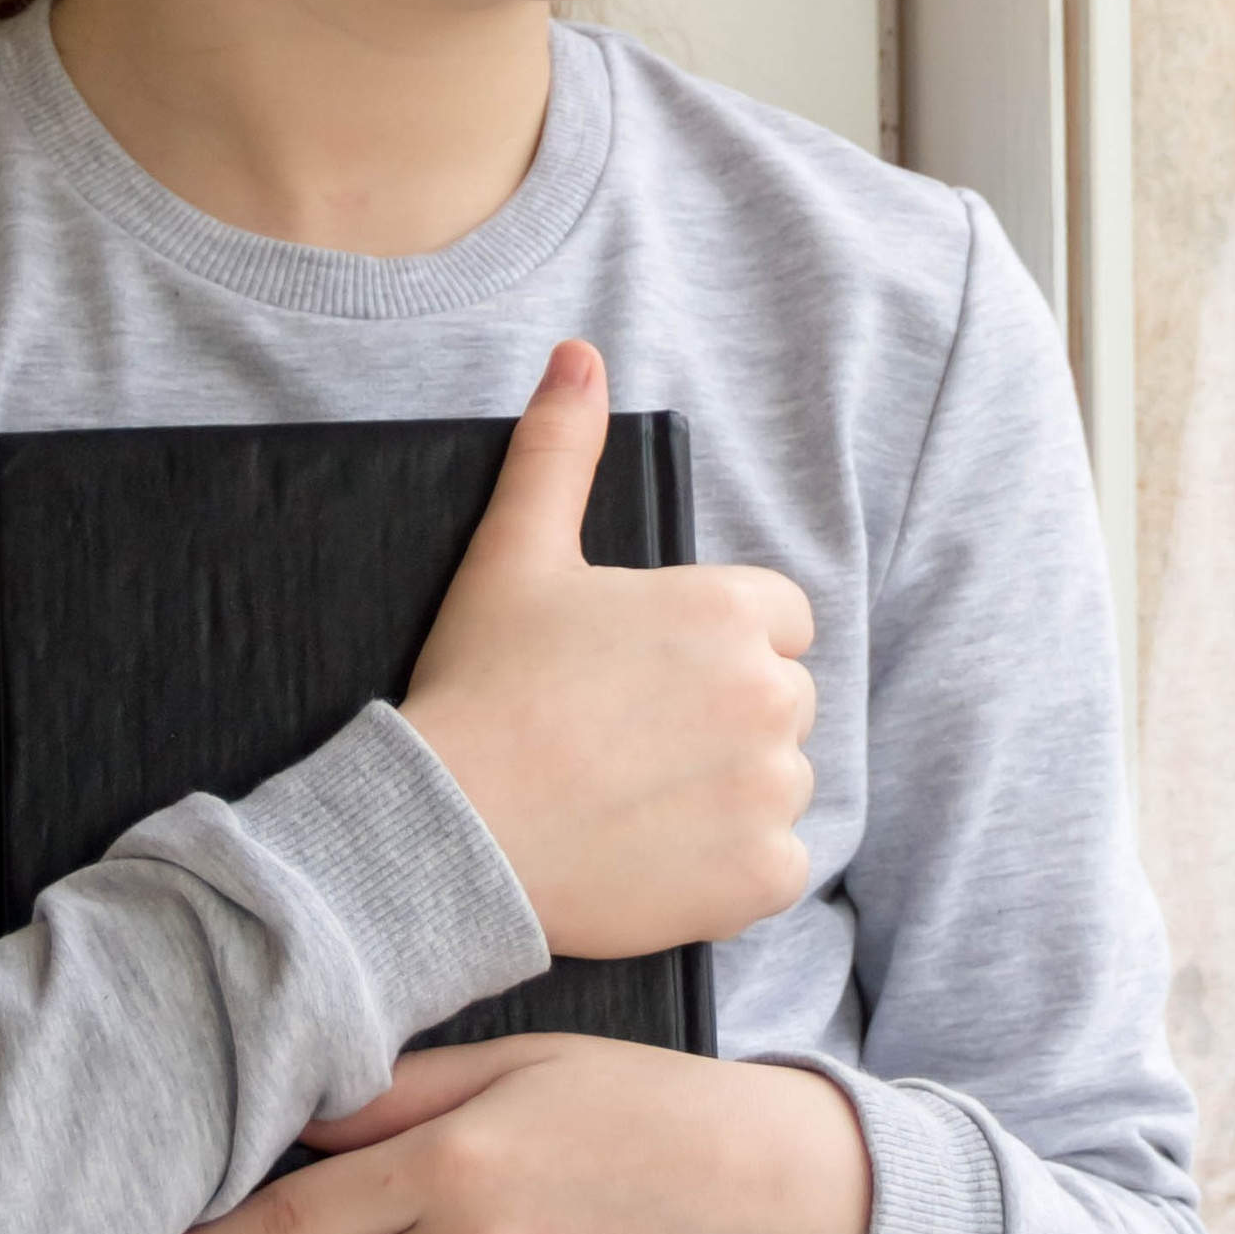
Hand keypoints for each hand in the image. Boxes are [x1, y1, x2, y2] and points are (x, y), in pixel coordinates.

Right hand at [399, 341, 816, 954]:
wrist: (453, 832)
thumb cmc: (485, 687)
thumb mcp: (517, 551)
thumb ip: (561, 449)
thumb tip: (578, 356)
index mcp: (729, 610)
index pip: (775, 617)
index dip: (711, 641)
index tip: (643, 673)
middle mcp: (770, 696)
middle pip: (781, 698)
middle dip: (722, 714)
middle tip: (626, 737)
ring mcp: (772, 791)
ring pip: (781, 780)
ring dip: (730, 790)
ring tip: (635, 796)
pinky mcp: (761, 877)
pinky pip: (779, 865)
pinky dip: (733, 868)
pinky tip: (659, 852)